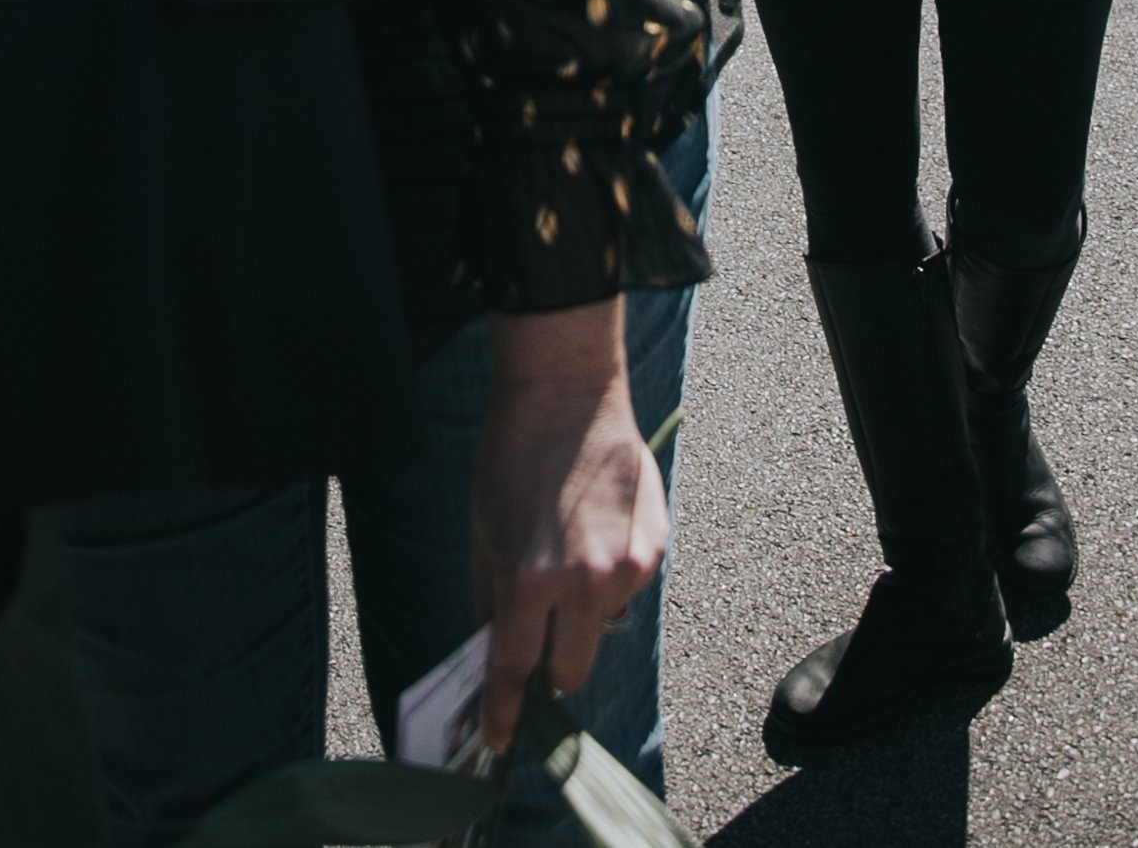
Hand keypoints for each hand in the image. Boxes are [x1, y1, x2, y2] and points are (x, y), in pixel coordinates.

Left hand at [472, 303, 667, 755]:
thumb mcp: (484, 531)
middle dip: (551, 665)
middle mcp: (582, 584)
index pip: (515, 671)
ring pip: (603, 628)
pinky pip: (628, 589)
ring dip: (583, 615)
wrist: (566, 393)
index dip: (504, 714)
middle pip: (570, 671)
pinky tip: (596, 533)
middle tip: (538, 642)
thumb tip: (489, 653)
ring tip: (568, 557)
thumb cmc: (513, 457)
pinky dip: (611, 578)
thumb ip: (489, 600)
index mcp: (529, 581)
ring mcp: (625, 569)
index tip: (498, 743)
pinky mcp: (654, 549)